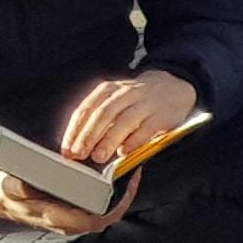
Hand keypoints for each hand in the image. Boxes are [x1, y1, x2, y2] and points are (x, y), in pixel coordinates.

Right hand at [0, 161, 121, 236]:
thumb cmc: (3, 192)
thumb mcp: (6, 186)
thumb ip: (15, 186)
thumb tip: (24, 183)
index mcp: (57, 218)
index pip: (95, 221)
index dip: (115, 208)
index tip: (126, 189)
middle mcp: (69, 221)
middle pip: (106, 215)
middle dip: (123, 196)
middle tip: (133, 171)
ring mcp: (71, 215)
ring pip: (102, 208)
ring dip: (116, 191)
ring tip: (127, 167)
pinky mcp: (70, 206)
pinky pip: (94, 202)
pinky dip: (106, 189)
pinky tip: (111, 171)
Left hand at [58, 68, 199, 167]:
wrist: (174, 85)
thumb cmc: (139, 99)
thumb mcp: (116, 100)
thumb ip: (100, 118)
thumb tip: (80, 144)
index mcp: (109, 90)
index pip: (87, 108)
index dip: (75, 129)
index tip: (67, 148)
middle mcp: (126, 93)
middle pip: (103, 114)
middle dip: (88, 136)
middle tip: (79, 154)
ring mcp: (145, 103)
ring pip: (123, 121)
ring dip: (109, 140)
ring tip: (98, 157)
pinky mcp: (163, 115)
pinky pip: (147, 129)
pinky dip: (134, 141)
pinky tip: (124, 152)